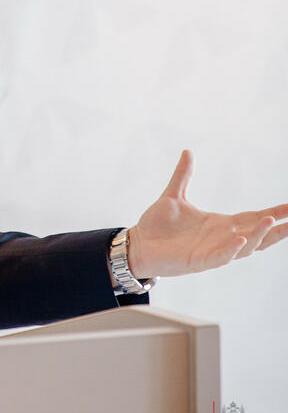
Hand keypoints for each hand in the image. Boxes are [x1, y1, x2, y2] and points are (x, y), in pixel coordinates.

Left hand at [127, 150, 287, 278]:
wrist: (138, 244)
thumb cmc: (156, 225)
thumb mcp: (174, 195)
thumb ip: (184, 175)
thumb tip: (188, 151)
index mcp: (220, 224)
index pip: (254, 217)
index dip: (275, 212)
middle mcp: (222, 238)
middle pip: (258, 234)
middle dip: (278, 227)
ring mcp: (213, 251)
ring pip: (245, 247)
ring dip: (259, 235)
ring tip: (272, 221)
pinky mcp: (199, 261)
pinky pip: (220, 257)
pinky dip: (231, 249)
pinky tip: (241, 240)